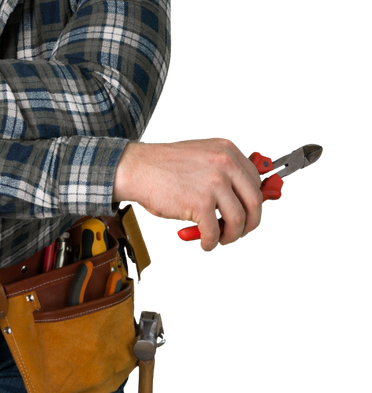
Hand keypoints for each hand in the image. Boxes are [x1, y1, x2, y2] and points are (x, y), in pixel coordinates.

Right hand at [113, 137, 263, 251]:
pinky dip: (211, 242)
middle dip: (249, 222)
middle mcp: (225, 163)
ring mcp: (214, 183)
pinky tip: (205, 243)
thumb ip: (221, 170)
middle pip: (254, 201)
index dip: (252, 201)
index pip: (255, 180)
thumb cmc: (162, 165)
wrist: (136, 168)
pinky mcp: (201, 203)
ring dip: (231, 235)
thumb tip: (239, 199)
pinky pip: (215, 231)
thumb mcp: (200, 156)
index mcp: (226, 150)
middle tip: (238, 231)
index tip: (246, 212)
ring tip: (219, 239)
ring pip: (239, 219)